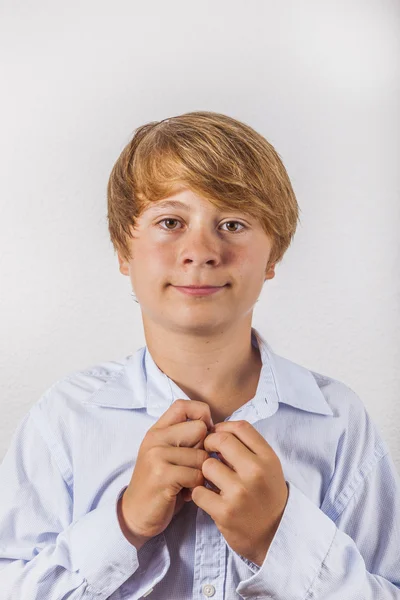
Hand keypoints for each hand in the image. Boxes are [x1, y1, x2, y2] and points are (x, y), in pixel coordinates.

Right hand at [117, 399, 212, 548]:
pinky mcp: (162, 475)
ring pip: (202, 456)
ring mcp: (157, 456)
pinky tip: (185, 493)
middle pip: (200, 429)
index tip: (205, 433)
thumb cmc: (160, 483)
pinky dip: (196, 487)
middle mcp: (155, 438)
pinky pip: (197, 475)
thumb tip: (216, 429)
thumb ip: (185, 438)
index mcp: (157, 430)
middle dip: (205, 449)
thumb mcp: (168, 454)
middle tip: (194, 466)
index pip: (183, 405)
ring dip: (201, 474)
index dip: (201, 415)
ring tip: (188, 483)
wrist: (136, 514)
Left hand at [191, 420, 288, 566]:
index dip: (223, 427)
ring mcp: (240, 492)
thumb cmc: (267, 496)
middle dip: (209, 444)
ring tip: (213, 480)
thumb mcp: (268, 467)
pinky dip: (200, 493)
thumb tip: (217, 430)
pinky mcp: (225, 512)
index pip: (240, 427)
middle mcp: (256, 472)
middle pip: (221, 440)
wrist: (275, 535)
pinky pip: (199, 491)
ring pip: (207, 465)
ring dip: (205, 472)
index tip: (217, 435)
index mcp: (268, 458)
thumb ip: (248, 447)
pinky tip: (209, 497)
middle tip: (209, 454)